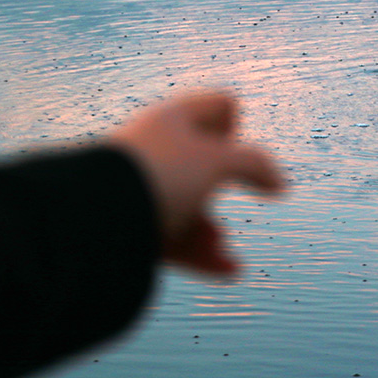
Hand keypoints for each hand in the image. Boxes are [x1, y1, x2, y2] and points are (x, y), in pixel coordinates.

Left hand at [110, 91, 282, 274]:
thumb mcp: (219, 161)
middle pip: (205, 163)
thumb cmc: (161, 173)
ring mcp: (143, 189)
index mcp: (174, 120)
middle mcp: (157, 151)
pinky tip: (228, 269)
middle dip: (227, 185)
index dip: (237, 125)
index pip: (219, 108)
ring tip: (226, 252)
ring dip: (213, 229)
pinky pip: (175, 238)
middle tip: (236, 195)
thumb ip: (256, 165)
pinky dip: (202, 253)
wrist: (96, 217)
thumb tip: (281, 183)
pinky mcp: (133, 227)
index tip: (235, 146)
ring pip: (191, 206)